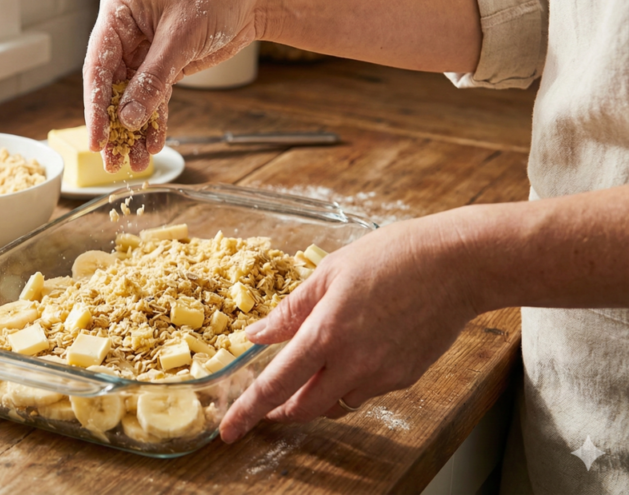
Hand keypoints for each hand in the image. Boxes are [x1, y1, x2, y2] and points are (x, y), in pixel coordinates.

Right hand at [83, 0, 264, 171]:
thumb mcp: (181, 39)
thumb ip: (153, 79)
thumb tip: (128, 118)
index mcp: (117, 13)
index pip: (97, 66)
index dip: (95, 107)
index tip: (97, 139)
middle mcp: (124, 33)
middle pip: (110, 87)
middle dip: (113, 126)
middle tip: (111, 160)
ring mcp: (141, 51)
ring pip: (130, 98)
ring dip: (133, 130)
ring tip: (135, 161)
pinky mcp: (161, 66)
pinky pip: (152, 99)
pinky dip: (154, 122)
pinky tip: (154, 143)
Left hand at [219, 212, 480, 442]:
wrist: (457, 265)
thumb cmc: (392, 257)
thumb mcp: (329, 272)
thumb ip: (290, 310)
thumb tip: (257, 334)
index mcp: (325, 334)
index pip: (275, 385)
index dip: (248, 411)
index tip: (229, 430)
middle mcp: (352, 363)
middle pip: (305, 408)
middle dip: (281, 412)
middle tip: (269, 406)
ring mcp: (382, 375)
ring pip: (337, 403)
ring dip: (317, 396)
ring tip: (313, 372)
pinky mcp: (405, 378)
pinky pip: (366, 392)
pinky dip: (350, 383)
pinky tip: (356, 355)